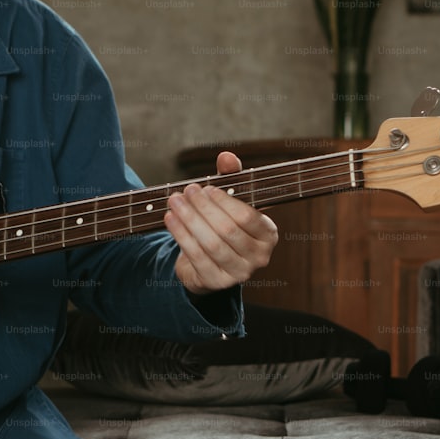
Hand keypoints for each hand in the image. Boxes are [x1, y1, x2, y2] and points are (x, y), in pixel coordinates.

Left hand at [164, 151, 277, 295]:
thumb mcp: (229, 201)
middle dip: (202, 208)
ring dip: (189, 221)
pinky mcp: (217, 282)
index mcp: (268, 234)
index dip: (224, 201)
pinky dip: (181, 236)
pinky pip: (197, 257)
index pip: (247, 217)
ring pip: (211, 244)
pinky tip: (170, 220)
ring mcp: (239, 273)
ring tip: (174, 203)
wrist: (209, 263)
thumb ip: (230, 177)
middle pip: (227, 230)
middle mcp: (259, 257)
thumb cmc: (223, 225)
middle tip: (186, 191)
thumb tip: (226, 156)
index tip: (206, 188)